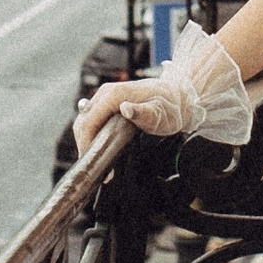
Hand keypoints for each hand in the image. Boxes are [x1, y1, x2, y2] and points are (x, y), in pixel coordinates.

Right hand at [74, 19, 251, 155]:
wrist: (180, 97)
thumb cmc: (171, 107)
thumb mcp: (160, 114)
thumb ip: (143, 113)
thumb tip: (125, 108)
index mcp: (114, 95)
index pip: (88, 121)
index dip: (86, 144)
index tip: (92, 163)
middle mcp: (105, 93)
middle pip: (83, 122)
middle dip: (84, 145)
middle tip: (95, 168)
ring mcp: (106, 98)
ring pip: (85, 121)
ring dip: (87, 141)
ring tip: (97, 162)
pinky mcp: (109, 104)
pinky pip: (93, 120)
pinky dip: (93, 135)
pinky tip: (100, 150)